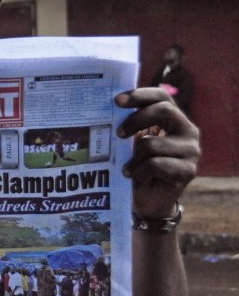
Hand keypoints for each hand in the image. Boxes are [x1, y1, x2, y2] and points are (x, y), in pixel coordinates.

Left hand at [115, 88, 199, 217]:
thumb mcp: (131, 143)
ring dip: (134, 158)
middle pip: (163, 110)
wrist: (148, 201)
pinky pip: (155, 164)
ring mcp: (191, 150)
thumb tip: (104, 110)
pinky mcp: (188, 170)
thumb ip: (128, 126)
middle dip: (135, 120)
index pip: (161, 96)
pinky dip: (140, 172)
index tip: (116, 100)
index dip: (140, 94)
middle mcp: (187, 130)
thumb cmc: (137, 167)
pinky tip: (139, 178)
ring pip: (152, 143)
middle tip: (118, 134)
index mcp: (173, 118)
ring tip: (129, 169)